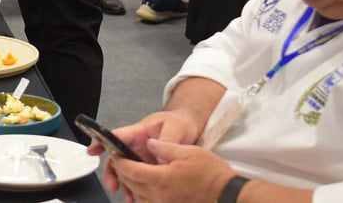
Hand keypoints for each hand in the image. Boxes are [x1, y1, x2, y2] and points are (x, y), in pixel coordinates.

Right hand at [92, 110, 201, 191]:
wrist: (187, 127)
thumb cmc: (178, 123)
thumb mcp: (175, 128)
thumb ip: (166, 141)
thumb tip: (159, 157)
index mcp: (139, 132)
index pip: (117, 136)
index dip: (102, 142)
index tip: (92, 151)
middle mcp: (136, 144)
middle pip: (116, 156)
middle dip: (111, 171)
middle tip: (113, 184)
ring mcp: (139, 156)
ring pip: (124, 170)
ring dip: (122, 182)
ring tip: (126, 195)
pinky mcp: (146, 166)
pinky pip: (136, 177)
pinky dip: (135, 187)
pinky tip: (136, 196)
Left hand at [110, 140, 236, 202]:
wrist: (226, 192)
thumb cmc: (210, 172)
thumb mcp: (188, 151)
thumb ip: (164, 147)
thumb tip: (149, 144)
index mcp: (162, 179)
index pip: (132, 171)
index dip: (120, 162)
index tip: (116, 154)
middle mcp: (160, 195)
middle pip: (132, 184)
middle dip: (122, 172)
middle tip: (120, 160)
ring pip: (138, 194)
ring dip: (130, 183)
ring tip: (129, 170)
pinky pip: (149, 200)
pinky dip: (141, 192)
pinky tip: (144, 183)